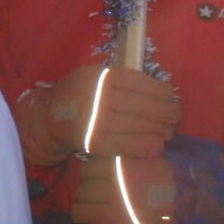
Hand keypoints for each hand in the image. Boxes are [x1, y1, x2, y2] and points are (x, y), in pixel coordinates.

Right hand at [16, 64, 179, 164]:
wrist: (49, 120)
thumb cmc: (79, 96)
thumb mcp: (93, 77)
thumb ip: (119, 79)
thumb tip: (161, 90)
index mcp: (102, 77)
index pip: (142, 83)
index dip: (162, 92)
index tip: (171, 97)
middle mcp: (101, 97)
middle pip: (146, 106)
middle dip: (167, 113)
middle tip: (174, 116)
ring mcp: (98, 120)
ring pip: (142, 126)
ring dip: (161, 130)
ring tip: (167, 131)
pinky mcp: (96, 142)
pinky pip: (130, 145)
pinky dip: (148, 146)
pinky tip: (157, 145)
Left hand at [73, 154, 176, 223]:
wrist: (190, 204)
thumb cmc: (164, 179)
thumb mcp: (140, 157)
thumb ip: (117, 158)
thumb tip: (96, 153)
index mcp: (116, 167)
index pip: (85, 172)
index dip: (88, 178)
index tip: (94, 182)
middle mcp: (112, 188)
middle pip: (81, 192)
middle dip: (84, 196)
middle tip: (94, 200)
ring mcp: (115, 213)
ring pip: (78, 212)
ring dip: (81, 214)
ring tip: (90, 215)